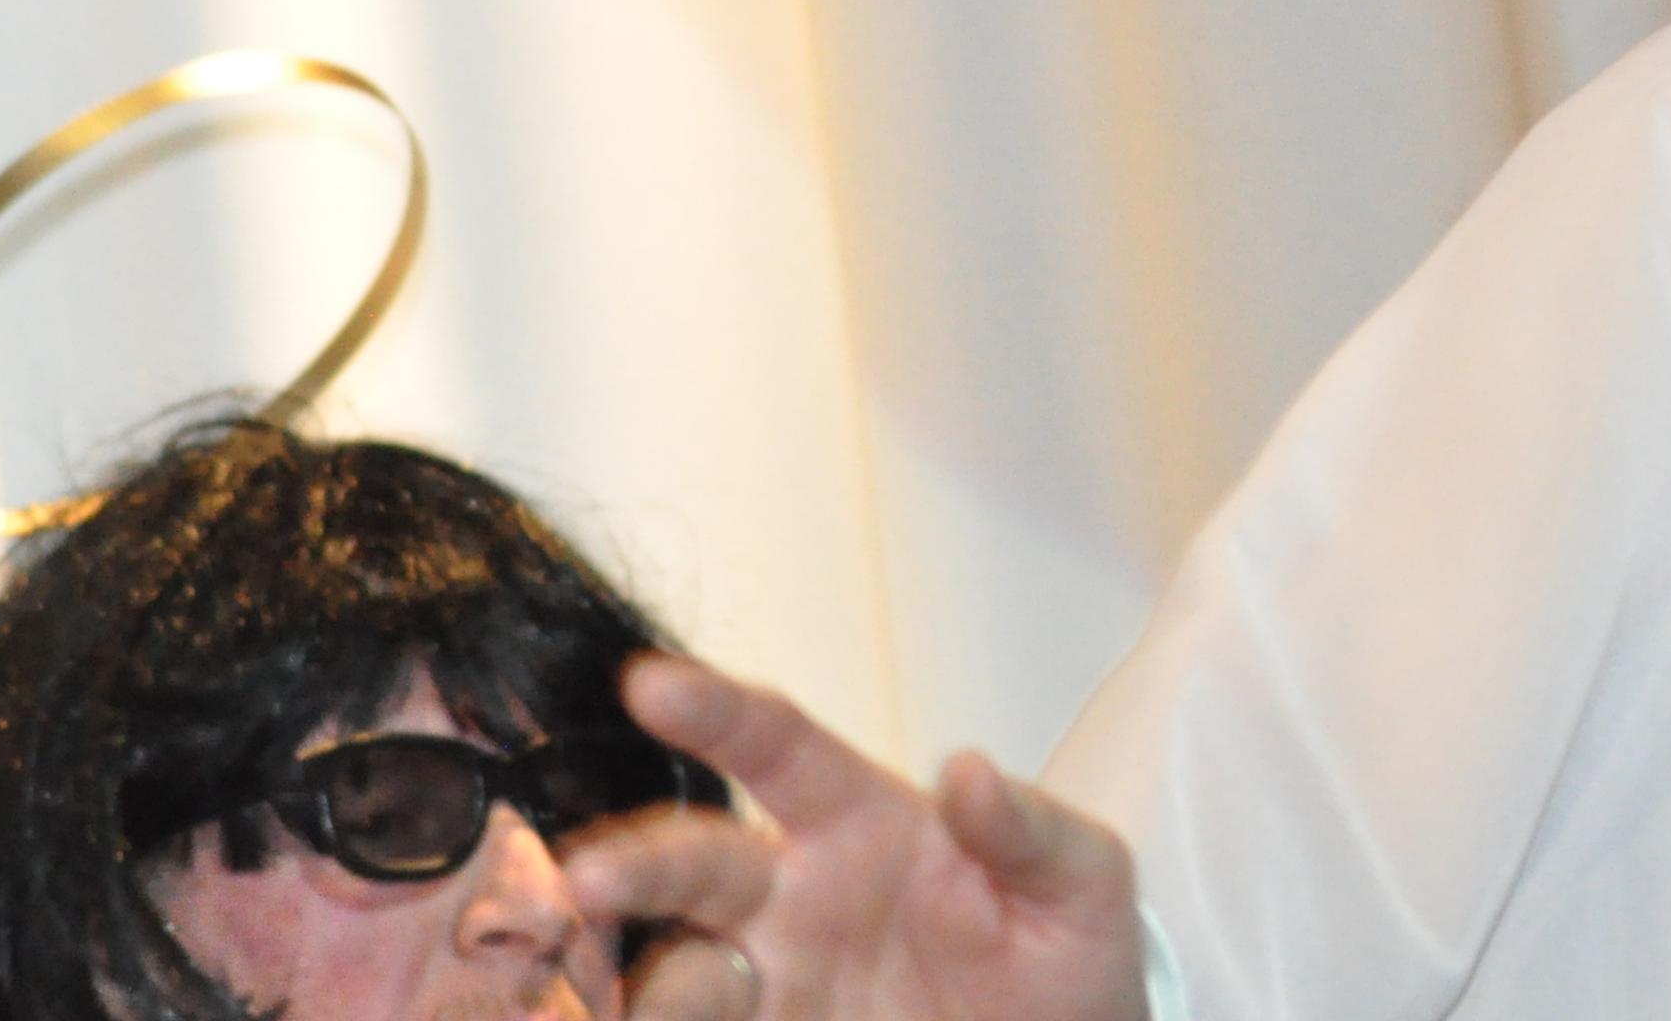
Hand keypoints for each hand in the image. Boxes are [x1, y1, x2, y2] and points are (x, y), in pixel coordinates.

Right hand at [569, 652, 1152, 1020]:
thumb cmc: (1068, 951)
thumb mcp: (1082, 881)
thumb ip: (1029, 829)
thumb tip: (969, 770)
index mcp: (860, 820)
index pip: (777, 747)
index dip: (716, 711)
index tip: (651, 683)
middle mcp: (794, 896)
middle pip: (694, 864)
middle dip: (636, 865)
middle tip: (588, 882)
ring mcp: (775, 982)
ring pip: (678, 972)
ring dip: (653, 984)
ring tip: (677, 997)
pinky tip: (630, 1019)